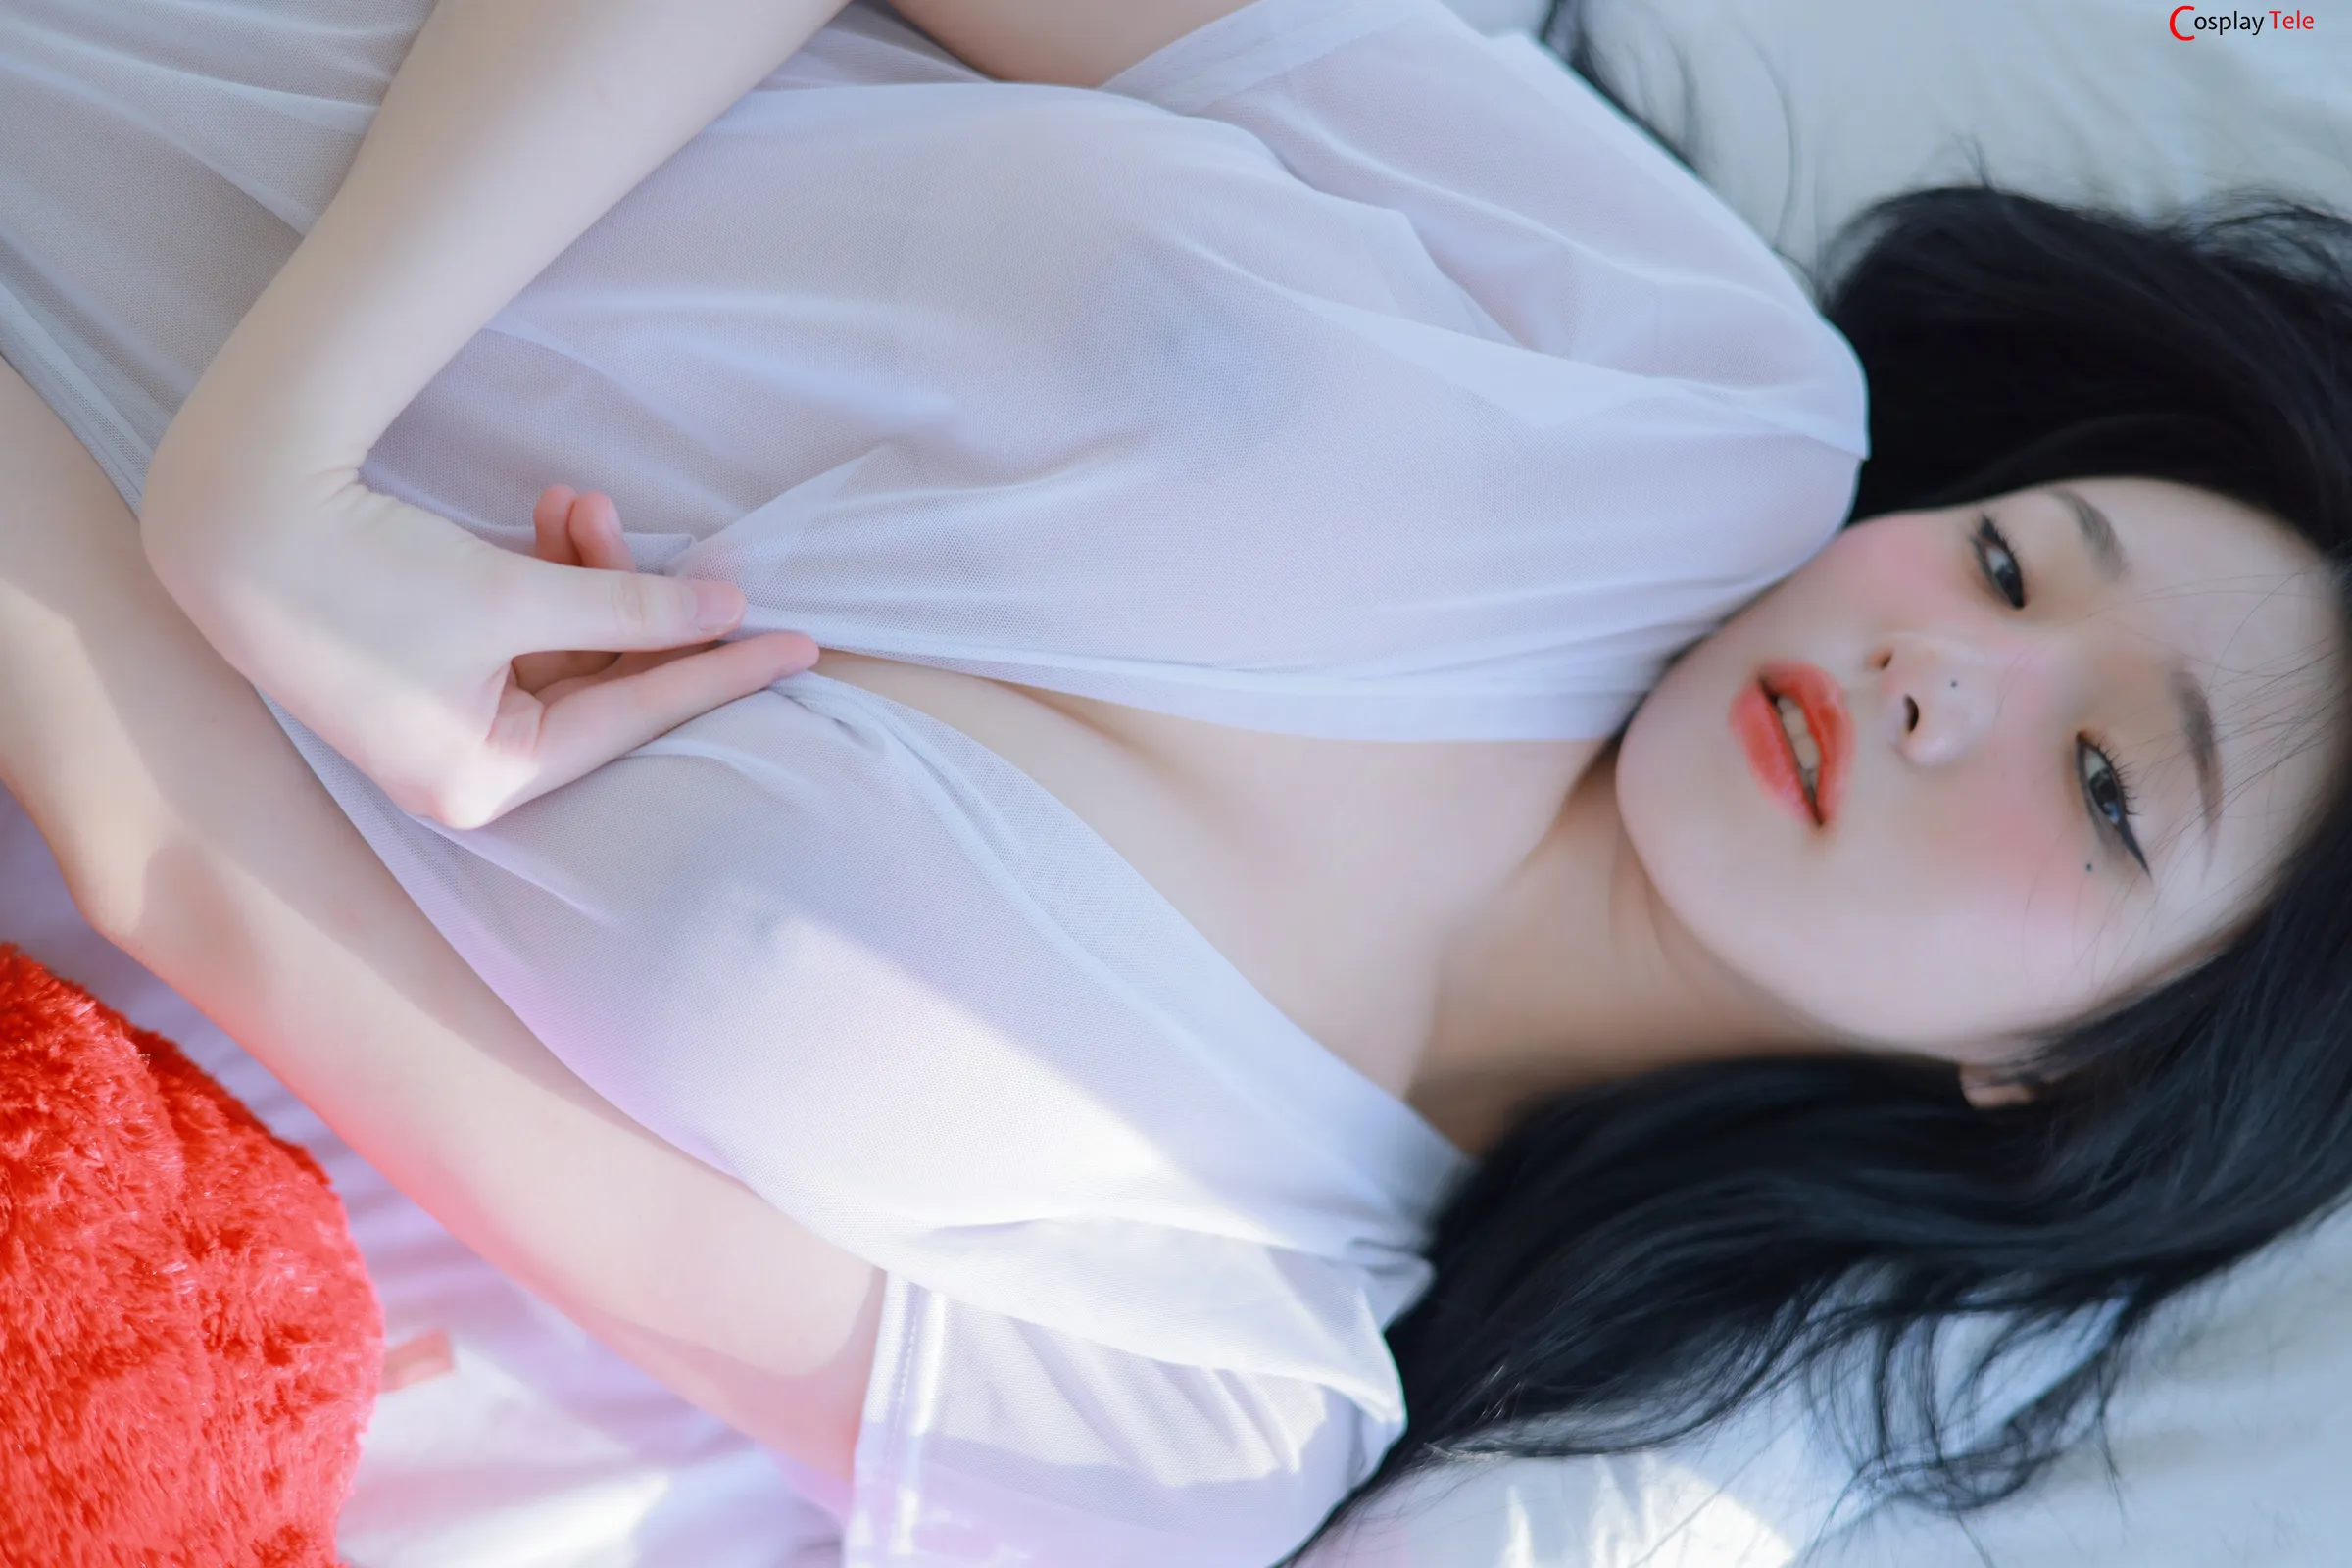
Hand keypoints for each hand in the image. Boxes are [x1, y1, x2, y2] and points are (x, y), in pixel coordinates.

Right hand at [140, 467, 818, 829]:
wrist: (230, 519)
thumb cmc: (366, 573)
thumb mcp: (515, 594)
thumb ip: (632, 608)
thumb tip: (727, 610)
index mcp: (487, 782)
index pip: (636, 721)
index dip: (723, 673)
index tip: (803, 646)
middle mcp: (466, 770)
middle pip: (601, 688)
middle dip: (635, 603)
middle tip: (661, 536)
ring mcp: (443, 724)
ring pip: (563, 648)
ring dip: (586, 572)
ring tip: (580, 499)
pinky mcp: (425, 672)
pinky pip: (518, 631)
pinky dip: (542, 573)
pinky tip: (552, 511)